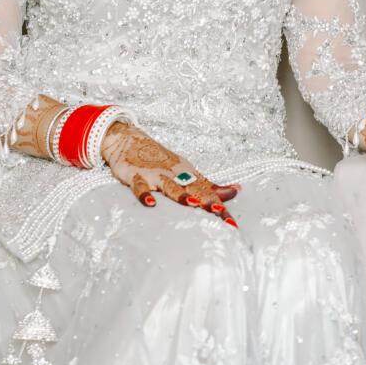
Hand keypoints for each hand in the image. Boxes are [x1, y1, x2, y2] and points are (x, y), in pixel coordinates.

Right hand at [101, 121, 240, 226]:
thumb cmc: (161, 161)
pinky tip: (150, 203)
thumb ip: (209, 186)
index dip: (220, 208)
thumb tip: (235, 191)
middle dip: (207, 201)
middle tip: (221, 213)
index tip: (232, 224)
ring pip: (170, 186)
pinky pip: (139, 186)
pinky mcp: (136, 176)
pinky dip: (144, 194)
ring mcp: (156, 175)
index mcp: (189, 175)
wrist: (129, 140)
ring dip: (180, 194)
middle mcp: (175, 174)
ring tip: (192, 203)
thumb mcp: (187, 172)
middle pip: (194, 189)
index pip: (208, 194)